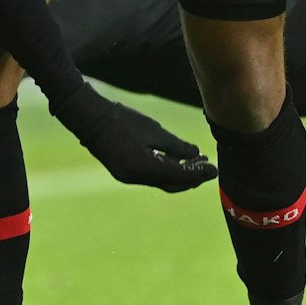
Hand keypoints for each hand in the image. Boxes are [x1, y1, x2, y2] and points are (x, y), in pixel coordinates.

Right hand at [52, 83, 217, 191]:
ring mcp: (128, 177)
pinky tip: (176, 160)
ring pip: (161, 181)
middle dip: (192, 178)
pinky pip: (150, 176)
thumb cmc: (122, 120)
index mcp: (144, 167)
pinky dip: (165, 171)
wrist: (91, 120)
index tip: (214, 169)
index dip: (199, 173)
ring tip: (197, 163)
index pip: (179, 176)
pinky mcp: (124, 172)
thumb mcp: (153, 130)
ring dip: (180, 174)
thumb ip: (175, 145)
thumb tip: (195, 155)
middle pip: (172, 184)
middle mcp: (136, 177)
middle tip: (208, 168)